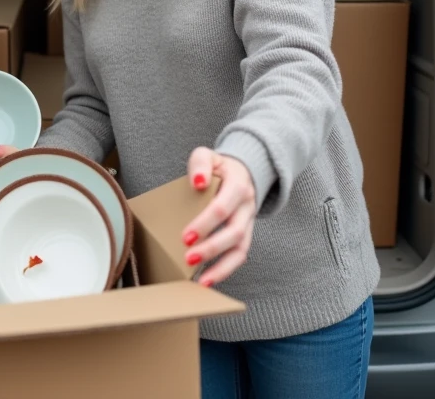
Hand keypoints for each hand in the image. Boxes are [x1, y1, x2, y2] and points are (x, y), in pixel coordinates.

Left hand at [181, 147, 256, 288]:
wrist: (241, 170)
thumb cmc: (218, 167)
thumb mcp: (207, 155)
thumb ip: (200, 164)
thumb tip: (197, 182)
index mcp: (239, 185)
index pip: (223, 207)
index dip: (205, 223)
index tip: (185, 236)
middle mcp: (247, 206)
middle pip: (234, 231)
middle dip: (212, 247)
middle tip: (188, 257)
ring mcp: (249, 223)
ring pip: (241, 249)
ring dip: (221, 267)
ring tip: (201, 280)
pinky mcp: (245, 235)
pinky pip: (239, 256)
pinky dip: (225, 270)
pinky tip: (207, 280)